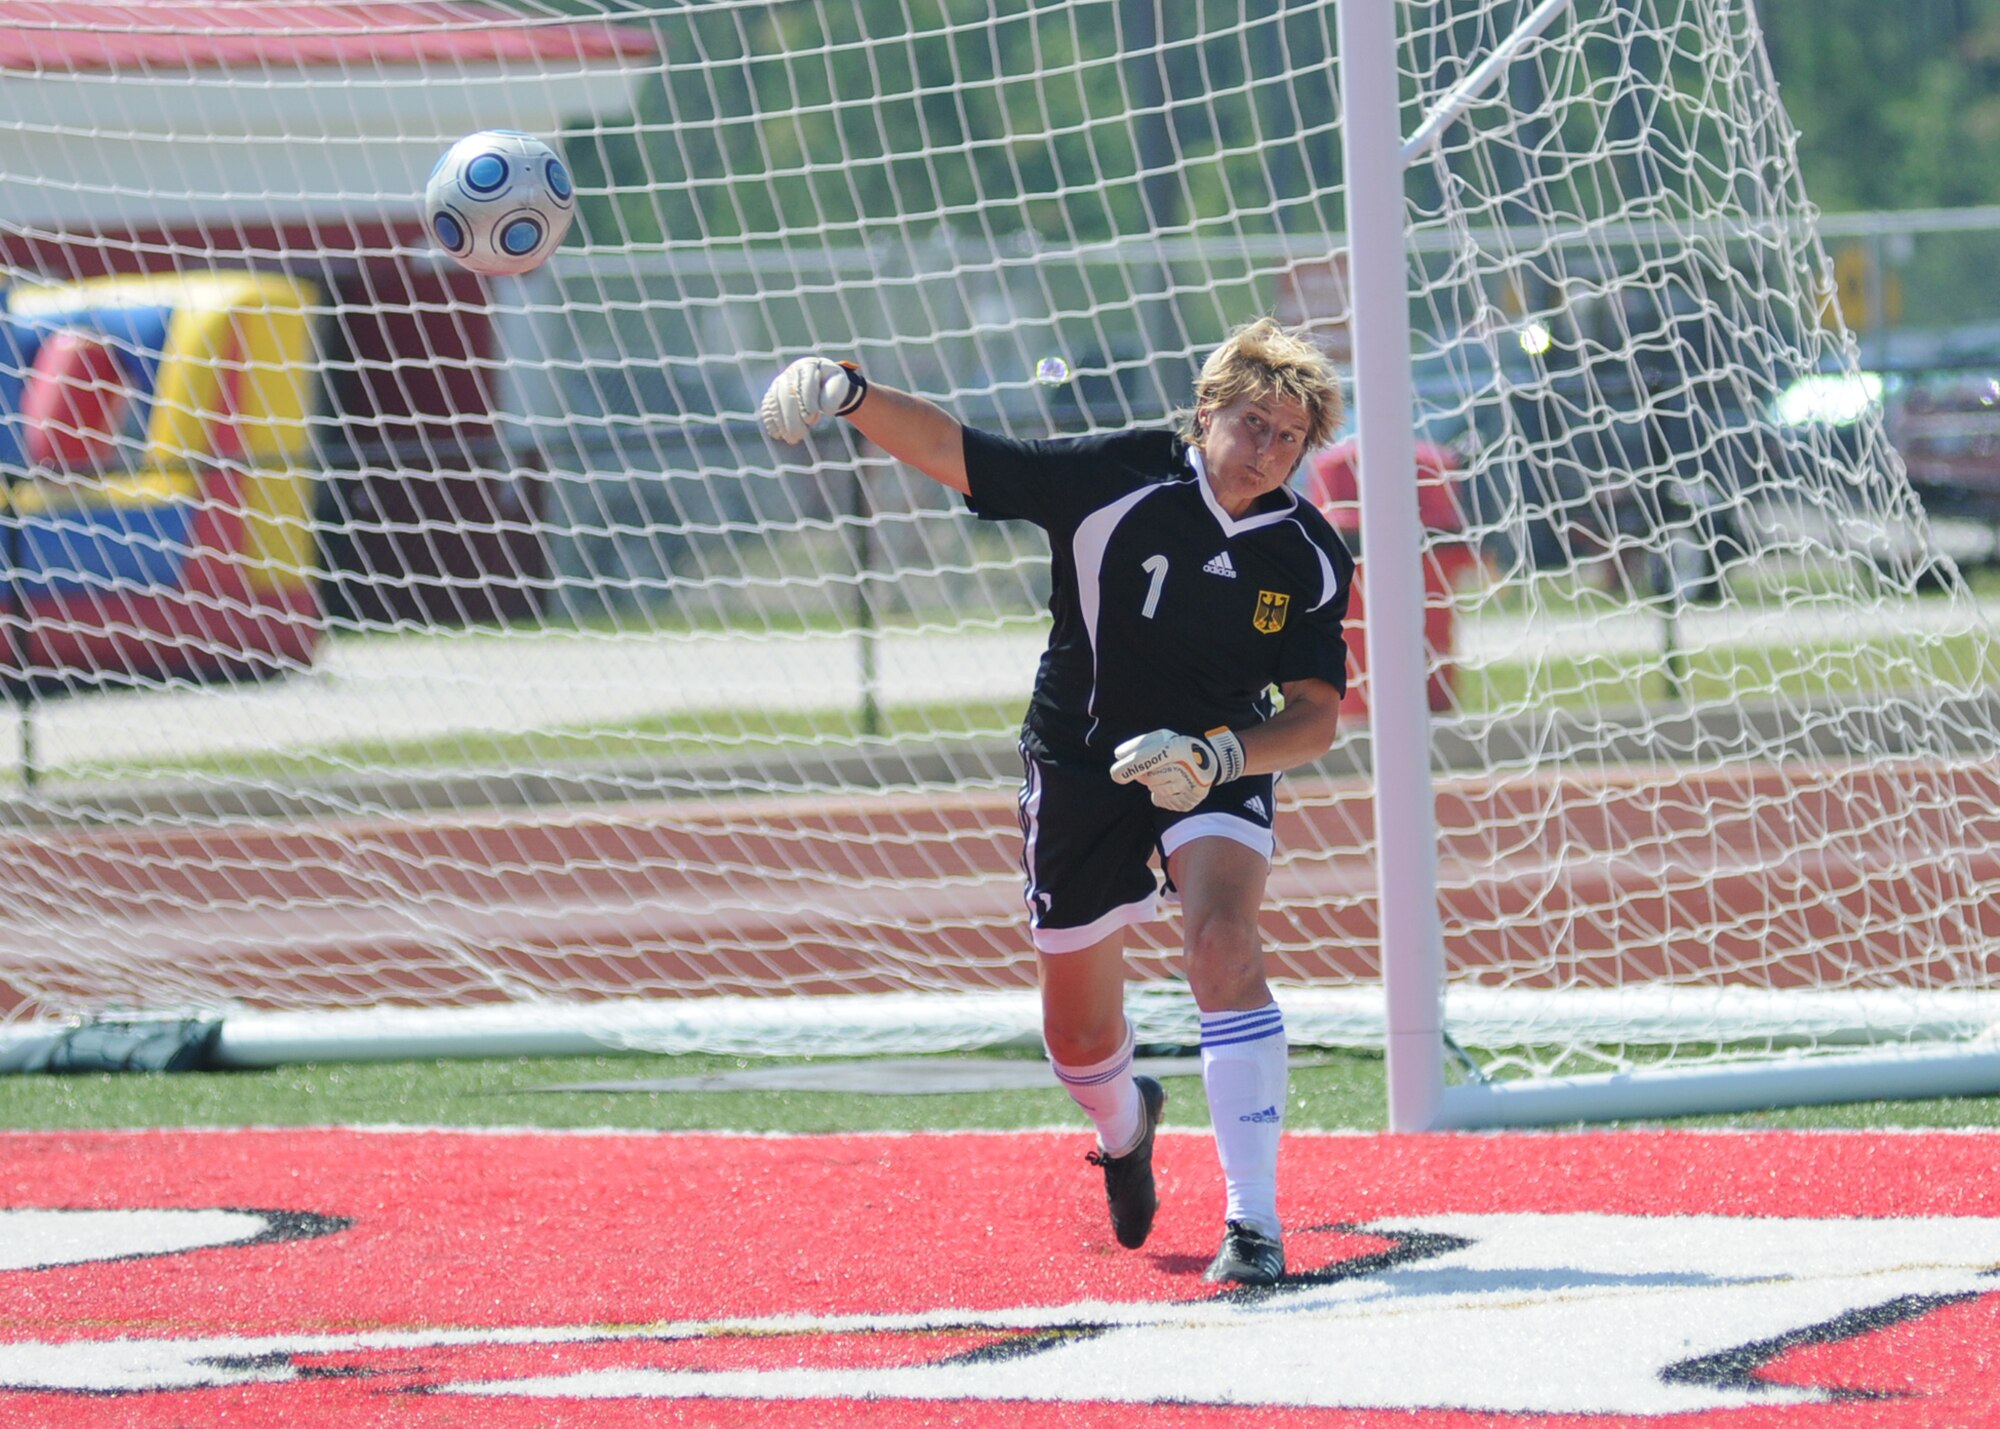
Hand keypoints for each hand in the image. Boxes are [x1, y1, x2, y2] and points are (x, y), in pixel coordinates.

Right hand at [759, 357, 866, 443]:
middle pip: (786, 393)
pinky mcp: (771, 395)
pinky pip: (767, 409)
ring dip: (781, 423)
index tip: (811, 420)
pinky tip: (778, 435)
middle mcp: (790, 373)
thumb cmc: (830, 384)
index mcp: (808, 366)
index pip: (805, 383)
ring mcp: (778, 383)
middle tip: (800, 435)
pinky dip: (771, 422)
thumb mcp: (839, 385)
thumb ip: (835, 394)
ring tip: (792, 439)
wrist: (820, 382)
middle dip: (792, 416)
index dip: (806, 402)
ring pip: (774, 402)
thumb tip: (826, 409)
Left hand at [1110, 727, 1245, 811]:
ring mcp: (1187, 786)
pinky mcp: (1188, 801)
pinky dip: (1161, 795)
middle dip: (1145, 775)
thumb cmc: (1179, 748)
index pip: (1146, 759)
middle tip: (1154, 769)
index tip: (1114, 774)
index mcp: (1175, 748)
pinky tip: (1173, 785)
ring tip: (1168, 774)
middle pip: (1148, 778)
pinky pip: (1161, 801)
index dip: (1128, 767)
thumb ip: (1140, 745)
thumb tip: (1118, 755)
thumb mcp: (1163, 738)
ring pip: (1155, 790)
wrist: (1211, 762)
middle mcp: (1183, 768)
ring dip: (1155, 784)